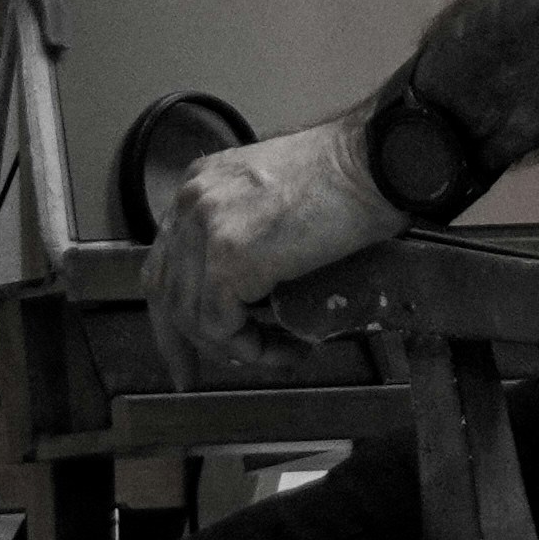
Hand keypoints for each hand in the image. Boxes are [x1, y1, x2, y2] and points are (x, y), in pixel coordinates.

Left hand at [144, 113, 401, 384]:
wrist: (373, 163)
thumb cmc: (348, 177)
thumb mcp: (275, 196)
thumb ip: (248, 230)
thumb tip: (251, 290)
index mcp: (201, 184)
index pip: (165, 258)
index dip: (171, 308)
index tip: (184, 343)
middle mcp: (192, 203)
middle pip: (165, 290)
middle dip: (180, 341)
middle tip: (193, 376)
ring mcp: (206, 229)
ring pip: (194, 316)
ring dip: (234, 348)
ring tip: (277, 354)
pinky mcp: (229, 259)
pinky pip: (222, 327)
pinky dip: (252, 349)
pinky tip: (287, 349)